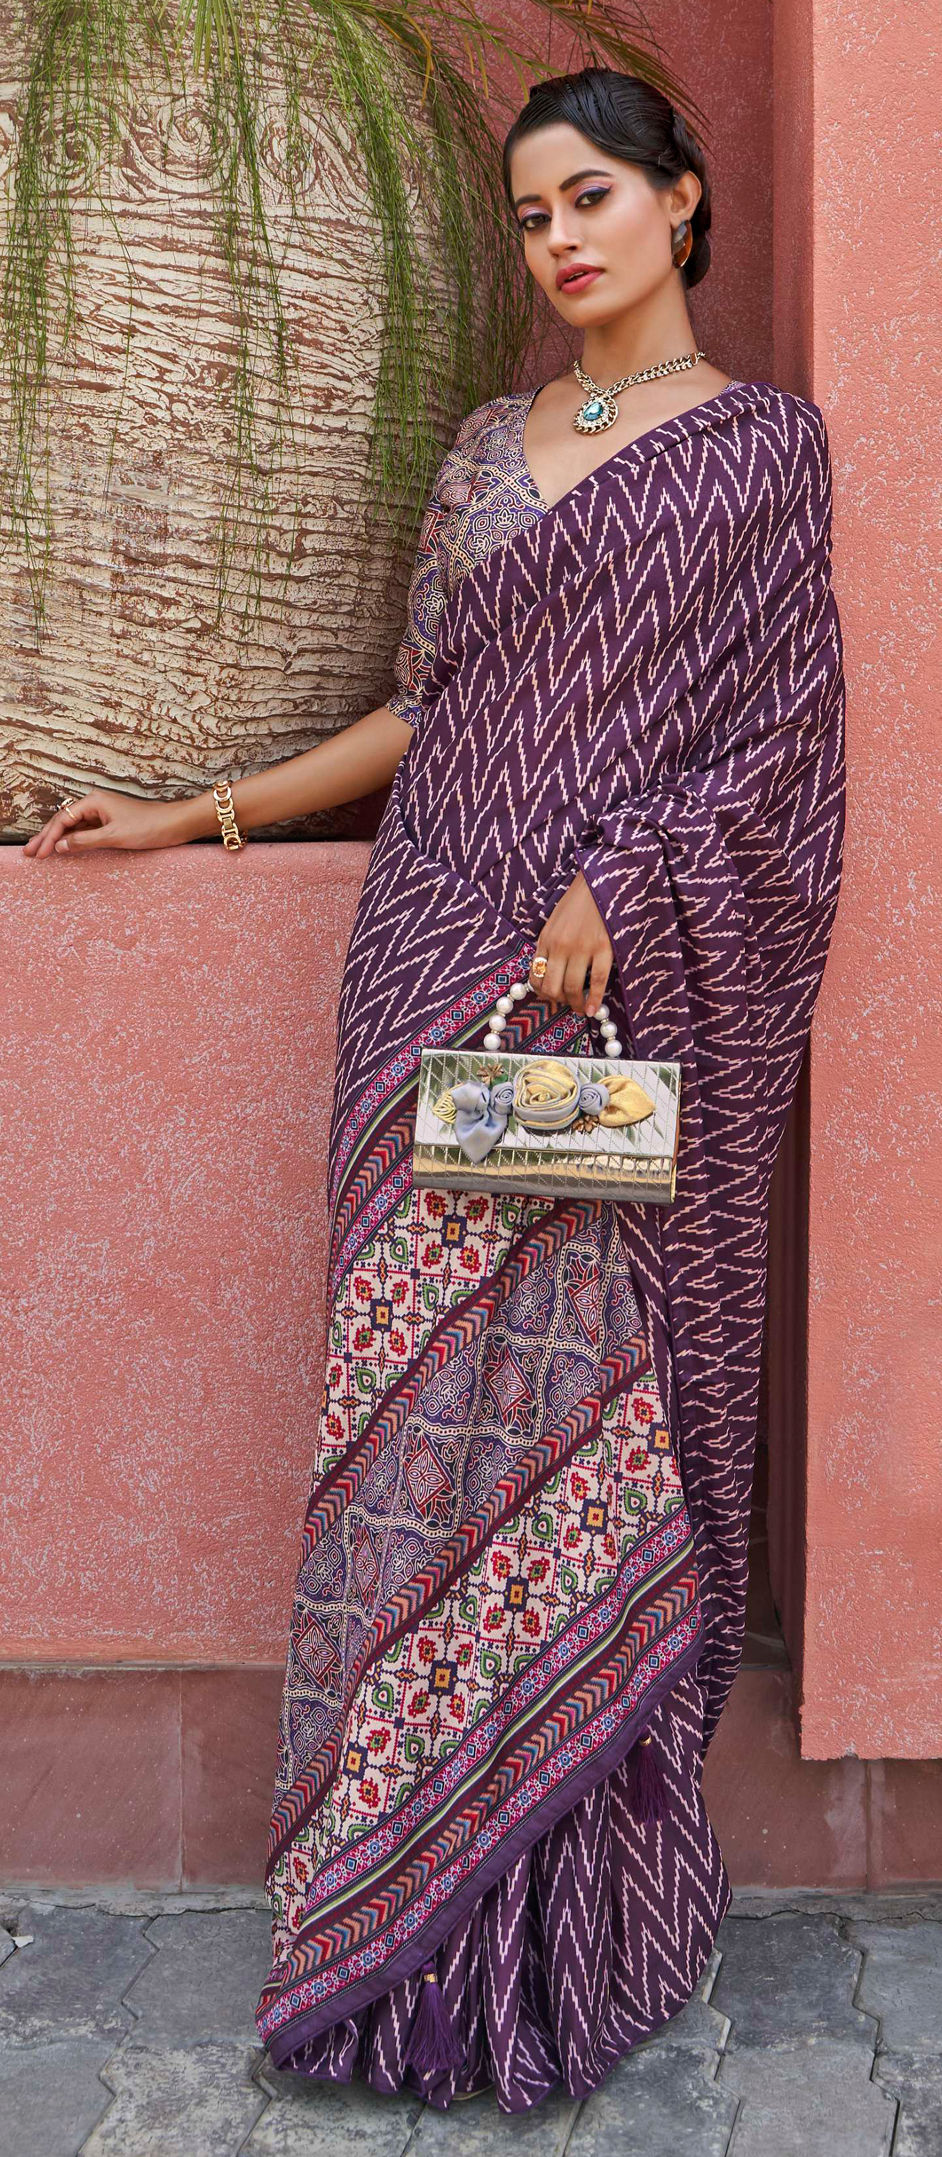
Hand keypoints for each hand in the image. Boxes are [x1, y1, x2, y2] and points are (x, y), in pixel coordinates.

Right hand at [22, 790, 188, 858]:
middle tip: (29, 853)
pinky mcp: (110, 822)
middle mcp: (95, 804)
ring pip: (73, 826)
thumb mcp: (114, 837)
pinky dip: (72, 840)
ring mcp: (102, 813)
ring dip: (57, 839)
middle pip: (63, 821)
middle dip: (46, 837)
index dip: (49, 838)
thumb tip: (61, 846)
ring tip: (40, 852)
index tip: (40, 854)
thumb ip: (85, 841)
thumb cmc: (149, 826)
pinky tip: (64, 849)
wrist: (175, 824)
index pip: (63, 820)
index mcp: (94, 801)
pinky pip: (85, 830)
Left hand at [530, 870, 612, 1017]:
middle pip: (552, 986)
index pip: (536, 976)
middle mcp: (560, 946)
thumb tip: (547, 972)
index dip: (542, 993)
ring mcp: (582, 948)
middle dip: (557, 1001)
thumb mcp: (555, 921)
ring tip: (579, 1009)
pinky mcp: (603, 948)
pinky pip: (597, 981)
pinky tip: (592, 1010)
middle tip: (566, 1005)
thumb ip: (550, 945)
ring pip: (573, 987)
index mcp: (546, 939)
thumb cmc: (579, 902)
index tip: (550, 998)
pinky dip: (594, 999)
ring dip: (574, 1004)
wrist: (600, 880)